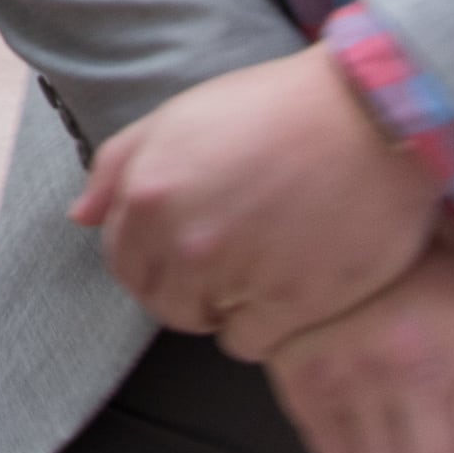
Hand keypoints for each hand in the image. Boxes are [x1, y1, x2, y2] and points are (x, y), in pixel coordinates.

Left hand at [75, 43, 436, 357]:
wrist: (371, 115)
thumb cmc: (273, 107)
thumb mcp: (178, 117)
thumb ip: (119, 167)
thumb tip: (82, 217)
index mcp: (149, 194)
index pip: (122, 261)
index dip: (149, 262)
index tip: (181, 253)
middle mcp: (185, 240)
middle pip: (159, 301)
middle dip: (181, 289)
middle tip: (223, 266)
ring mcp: (238, 275)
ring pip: (204, 325)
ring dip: (221, 308)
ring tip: (258, 272)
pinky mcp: (293, 303)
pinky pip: (250, 345)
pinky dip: (261, 329)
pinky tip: (283, 293)